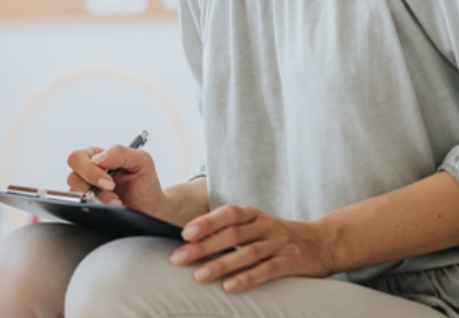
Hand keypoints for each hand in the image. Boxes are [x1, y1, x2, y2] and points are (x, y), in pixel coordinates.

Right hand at [66, 144, 166, 214]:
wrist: (152, 210)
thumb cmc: (146, 183)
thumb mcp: (141, 161)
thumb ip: (120, 152)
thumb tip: (98, 159)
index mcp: (97, 157)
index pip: (77, 158)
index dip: (90, 171)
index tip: (110, 182)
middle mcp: (88, 173)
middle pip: (72, 177)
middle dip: (91, 186)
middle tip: (112, 191)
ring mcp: (86, 192)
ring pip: (75, 195)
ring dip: (97, 201)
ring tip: (117, 203)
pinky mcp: (87, 208)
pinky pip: (80, 209)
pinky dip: (95, 210)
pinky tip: (111, 210)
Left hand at [170, 204, 334, 292]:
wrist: (321, 242)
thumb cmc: (277, 235)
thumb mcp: (256, 225)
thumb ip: (231, 229)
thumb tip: (193, 239)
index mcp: (254, 214)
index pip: (227, 214)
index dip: (206, 222)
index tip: (185, 233)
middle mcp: (265, 226)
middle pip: (232, 234)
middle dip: (204, 246)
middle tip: (179, 258)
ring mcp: (278, 244)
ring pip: (246, 253)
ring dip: (220, 265)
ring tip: (198, 275)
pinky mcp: (290, 263)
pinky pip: (266, 270)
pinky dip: (247, 278)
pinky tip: (229, 287)